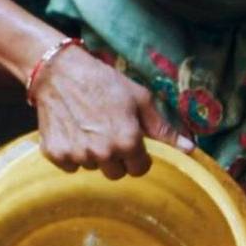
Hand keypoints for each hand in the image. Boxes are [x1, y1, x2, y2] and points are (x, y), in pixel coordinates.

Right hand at [29, 44, 192, 178]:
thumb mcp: (140, 99)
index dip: (137, 156)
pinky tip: (72, 131)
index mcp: (127, 141)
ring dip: (93, 154)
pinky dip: (71, 152)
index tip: (131, 141)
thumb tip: (190, 149)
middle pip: (115, 173)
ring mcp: (77, 155)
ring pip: (92, 167)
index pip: (139, 169)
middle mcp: (103, 153)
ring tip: (88, 127)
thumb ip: (163, 129)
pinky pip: (70, 165)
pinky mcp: (55, 154)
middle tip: (109, 133)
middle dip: (115, 158)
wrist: (59, 72)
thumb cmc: (104, 82)